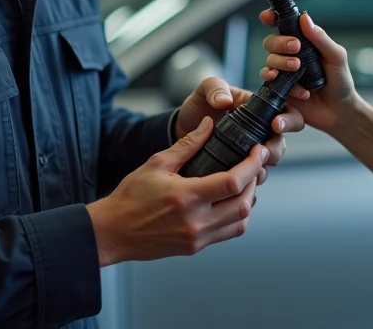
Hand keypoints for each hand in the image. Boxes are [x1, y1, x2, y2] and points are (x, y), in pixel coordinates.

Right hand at [86, 117, 265, 265]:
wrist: (113, 231)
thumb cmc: (131, 197)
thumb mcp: (157, 163)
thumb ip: (187, 144)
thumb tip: (209, 124)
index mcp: (186, 197)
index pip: (232, 182)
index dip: (252, 165)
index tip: (258, 151)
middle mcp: (195, 221)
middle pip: (244, 203)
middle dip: (254, 181)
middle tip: (255, 164)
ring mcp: (197, 238)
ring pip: (240, 222)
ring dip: (249, 201)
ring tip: (245, 182)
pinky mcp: (195, 247)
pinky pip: (228, 233)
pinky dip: (237, 216)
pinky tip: (231, 201)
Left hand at [175, 76, 303, 183]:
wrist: (182, 130)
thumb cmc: (198, 106)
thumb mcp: (205, 90)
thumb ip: (215, 88)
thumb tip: (225, 101)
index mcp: (257, 108)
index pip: (284, 111)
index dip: (287, 119)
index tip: (275, 124)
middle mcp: (259, 130)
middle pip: (281, 140)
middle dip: (276, 147)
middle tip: (264, 149)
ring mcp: (251, 150)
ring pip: (270, 160)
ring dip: (264, 165)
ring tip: (253, 167)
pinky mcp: (241, 166)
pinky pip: (254, 175)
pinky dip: (252, 179)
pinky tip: (243, 180)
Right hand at [259, 11, 358, 134]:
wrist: (339, 111)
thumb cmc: (340, 81)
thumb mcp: (336, 57)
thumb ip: (321, 38)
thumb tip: (305, 18)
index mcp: (303, 42)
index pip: (283, 25)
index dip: (271, 18)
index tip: (268, 17)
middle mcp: (289, 55)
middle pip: (271, 42)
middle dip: (280, 43)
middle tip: (296, 47)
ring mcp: (283, 72)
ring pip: (269, 61)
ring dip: (280, 62)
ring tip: (297, 68)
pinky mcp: (279, 89)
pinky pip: (269, 82)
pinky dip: (278, 82)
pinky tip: (296, 88)